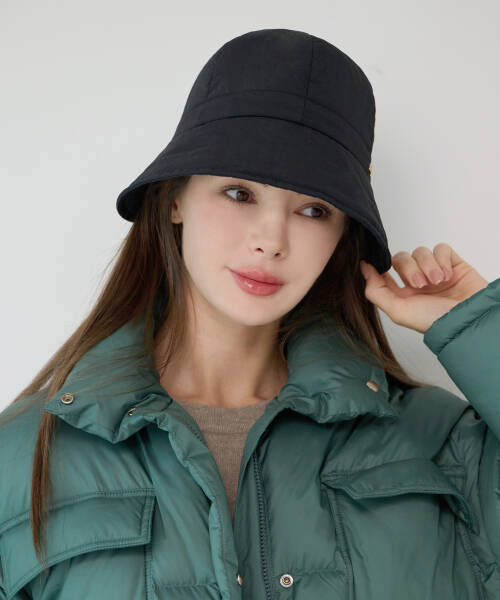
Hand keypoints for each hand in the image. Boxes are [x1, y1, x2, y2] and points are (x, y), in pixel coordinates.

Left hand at [359, 243, 488, 333]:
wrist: (469, 319)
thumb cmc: (436, 322)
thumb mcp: (398, 312)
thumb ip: (376, 291)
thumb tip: (363, 268)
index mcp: (401, 294)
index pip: (384, 272)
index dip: (379, 266)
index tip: (373, 263)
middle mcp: (416, 282)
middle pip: (401, 258)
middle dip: (409, 269)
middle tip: (420, 284)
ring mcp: (434, 271)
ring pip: (420, 252)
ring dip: (427, 266)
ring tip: (437, 282)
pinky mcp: (452, 263)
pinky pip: (440, 249)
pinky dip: (441, 260)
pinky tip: (447, 276)